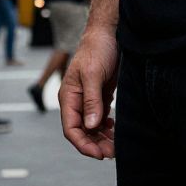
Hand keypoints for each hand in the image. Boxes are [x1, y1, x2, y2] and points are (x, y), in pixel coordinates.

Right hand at [58, 26, 118, 159]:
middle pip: (82, 131)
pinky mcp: (99, 96)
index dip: (83, 144)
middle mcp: (76, 100)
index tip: (99, 154)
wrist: (109, 32)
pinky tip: (114, 128)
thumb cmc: (98, 48)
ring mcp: (88, 99)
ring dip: (102, 137)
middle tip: (113, 152)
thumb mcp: (94, 74)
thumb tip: (90, 125)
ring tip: (116, 143)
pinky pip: (100, 118)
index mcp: (69, 96)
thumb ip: (92, 100)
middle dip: (96, 144)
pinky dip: (106, 127)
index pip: (71, 129)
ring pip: (91, 127)